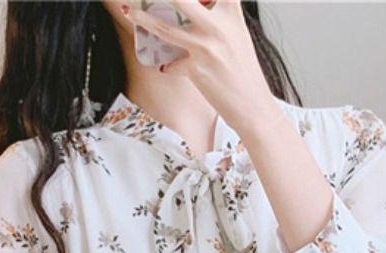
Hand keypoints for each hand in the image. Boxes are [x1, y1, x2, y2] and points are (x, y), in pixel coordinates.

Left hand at [120, 0, 276, 133]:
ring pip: (165, 28)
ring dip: (143, 19)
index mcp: (232, 14)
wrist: (254, 108)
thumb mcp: (238, 37)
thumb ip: (220, 19)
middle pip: (182, 0)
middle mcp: (219, 27)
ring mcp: (206, 47)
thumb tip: (194, 9)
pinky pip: (172, 64)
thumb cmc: (245, 74)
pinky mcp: (196, 70)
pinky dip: (170, 66)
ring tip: (130, 13)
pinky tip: (168, 67)